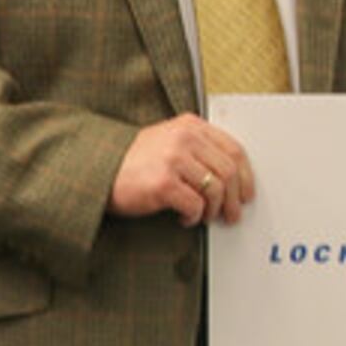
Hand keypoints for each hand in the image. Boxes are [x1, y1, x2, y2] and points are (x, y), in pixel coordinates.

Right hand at [112, 114, 254, 226]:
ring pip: (215, 189)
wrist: (99, 171)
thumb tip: (232, 177)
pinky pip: (195, 205)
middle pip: (229, 172)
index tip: (246, 193)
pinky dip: (194, 218)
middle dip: (234, 199)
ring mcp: (173, 160)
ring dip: (214, 210)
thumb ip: (198, 149)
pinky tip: (185, 219)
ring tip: (206, 217)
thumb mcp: (169, 141)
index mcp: (190, 126)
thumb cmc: (134, 162)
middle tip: (231, 214)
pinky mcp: (163, 183)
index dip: (246, 176)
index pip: (234, 150)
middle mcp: (185, 139)